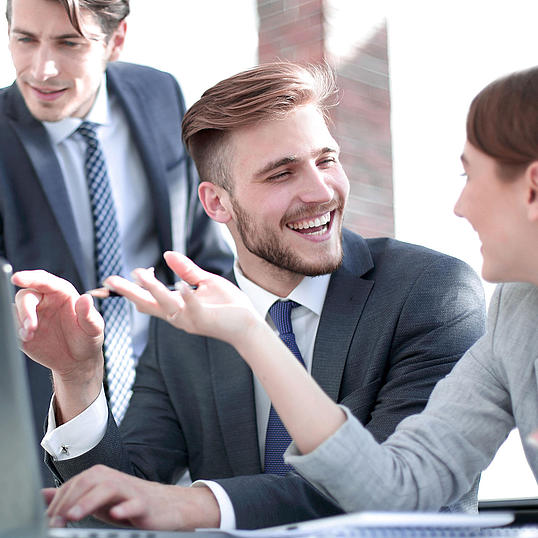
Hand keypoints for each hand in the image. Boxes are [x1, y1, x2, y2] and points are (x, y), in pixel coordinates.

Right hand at [12, 270, 103, 420]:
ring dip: (19, 321)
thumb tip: (86, 299)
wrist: (78, 361)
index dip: (31, 277)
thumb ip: (88, 314)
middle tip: (31, 325)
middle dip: (25, 308)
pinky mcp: (23, 329)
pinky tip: (28, 339)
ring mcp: (33, 315)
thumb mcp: (94, 328)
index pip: (44, 281)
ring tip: (30, 335)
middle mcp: (45, 301)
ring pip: (15, 309)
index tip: (18, 278)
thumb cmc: (88, 339)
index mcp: (62, 293)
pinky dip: (14, 331)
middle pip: (26, 295)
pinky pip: (11, 325)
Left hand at [44, 465, 219, 529]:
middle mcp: (114, 480)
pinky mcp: (145, 504)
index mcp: (100, 478)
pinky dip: (125, 507)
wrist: (166, 506)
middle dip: (69, 500)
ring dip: (90, 501)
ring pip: (109, 488)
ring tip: (74, 516)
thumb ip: (70, 496)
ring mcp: (130, 491)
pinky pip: (135, 503)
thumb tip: (42, 495)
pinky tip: (116, 514)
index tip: (46, 522)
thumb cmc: (128, 502)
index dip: (58, 502)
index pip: (74, 484)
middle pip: (89, 481)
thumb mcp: (96, 499)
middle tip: (55, 522)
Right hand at [104, 251, 263, 347]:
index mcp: (177, 308)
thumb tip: (166, 253)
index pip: (150, 299)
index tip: (128, 273)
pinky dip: (187, 296)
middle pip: (148, 305)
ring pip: (166, 304)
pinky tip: (181, 285)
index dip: (138, 287)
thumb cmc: (228, 306)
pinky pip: (193, 307)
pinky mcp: (205, 319)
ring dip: (153, 289)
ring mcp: (191, 319)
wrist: (249, 324)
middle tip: (109, 281)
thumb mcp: (205, 282)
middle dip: (129, 292)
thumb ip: (187, 270)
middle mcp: (179, 316)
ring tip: (140, 274)